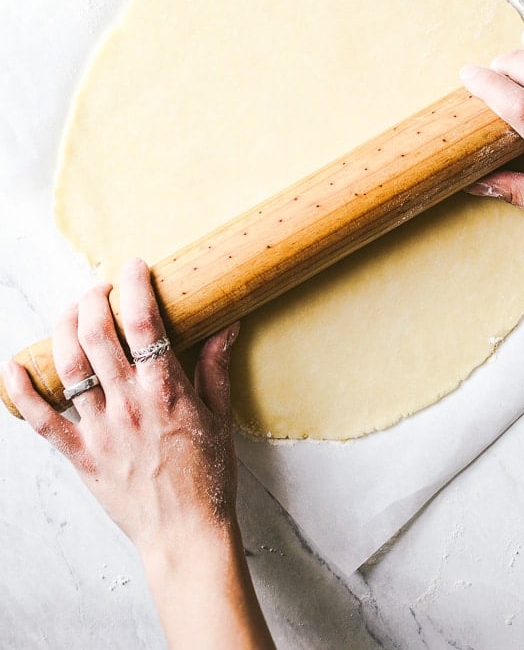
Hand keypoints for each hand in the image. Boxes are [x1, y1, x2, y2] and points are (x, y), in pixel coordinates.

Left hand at [2, 259, 275, 648]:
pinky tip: (13, 365)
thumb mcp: (221, 416)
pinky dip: (21, 391)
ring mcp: (100, 430)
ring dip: (62, 329)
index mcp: (166, 392)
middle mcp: (128, 405)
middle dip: (92, 299)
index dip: (134, 287)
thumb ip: (216, 366)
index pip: (143, 324)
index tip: (133, 267)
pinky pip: (40, 421)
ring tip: (69, 311)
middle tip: (99, 287)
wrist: (185, 534)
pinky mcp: (80, 455)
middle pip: (96, 336)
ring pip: (68, 367)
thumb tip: (225, 324)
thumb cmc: (207, 477)